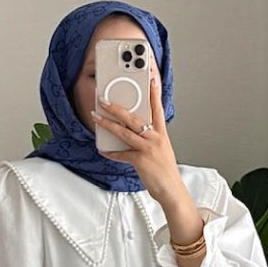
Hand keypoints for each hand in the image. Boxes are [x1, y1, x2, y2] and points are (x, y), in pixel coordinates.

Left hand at [92, 73, 182, 203]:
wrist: (171, 190)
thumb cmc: (165, 171)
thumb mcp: (161, 149)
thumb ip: (149, 138)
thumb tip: (134, 132)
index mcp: (161, 133)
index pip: (157, 108)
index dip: (154, 92)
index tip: (150, 77)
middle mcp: (155, 138)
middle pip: (133, 117)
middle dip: (116, 107)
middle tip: (104, 99)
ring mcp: (148, 148)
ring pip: (124, 132)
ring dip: (108, 124)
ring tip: (96, 117)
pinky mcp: (140, 160)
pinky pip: (122, 154)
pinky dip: (111, 153)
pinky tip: (103, 150)